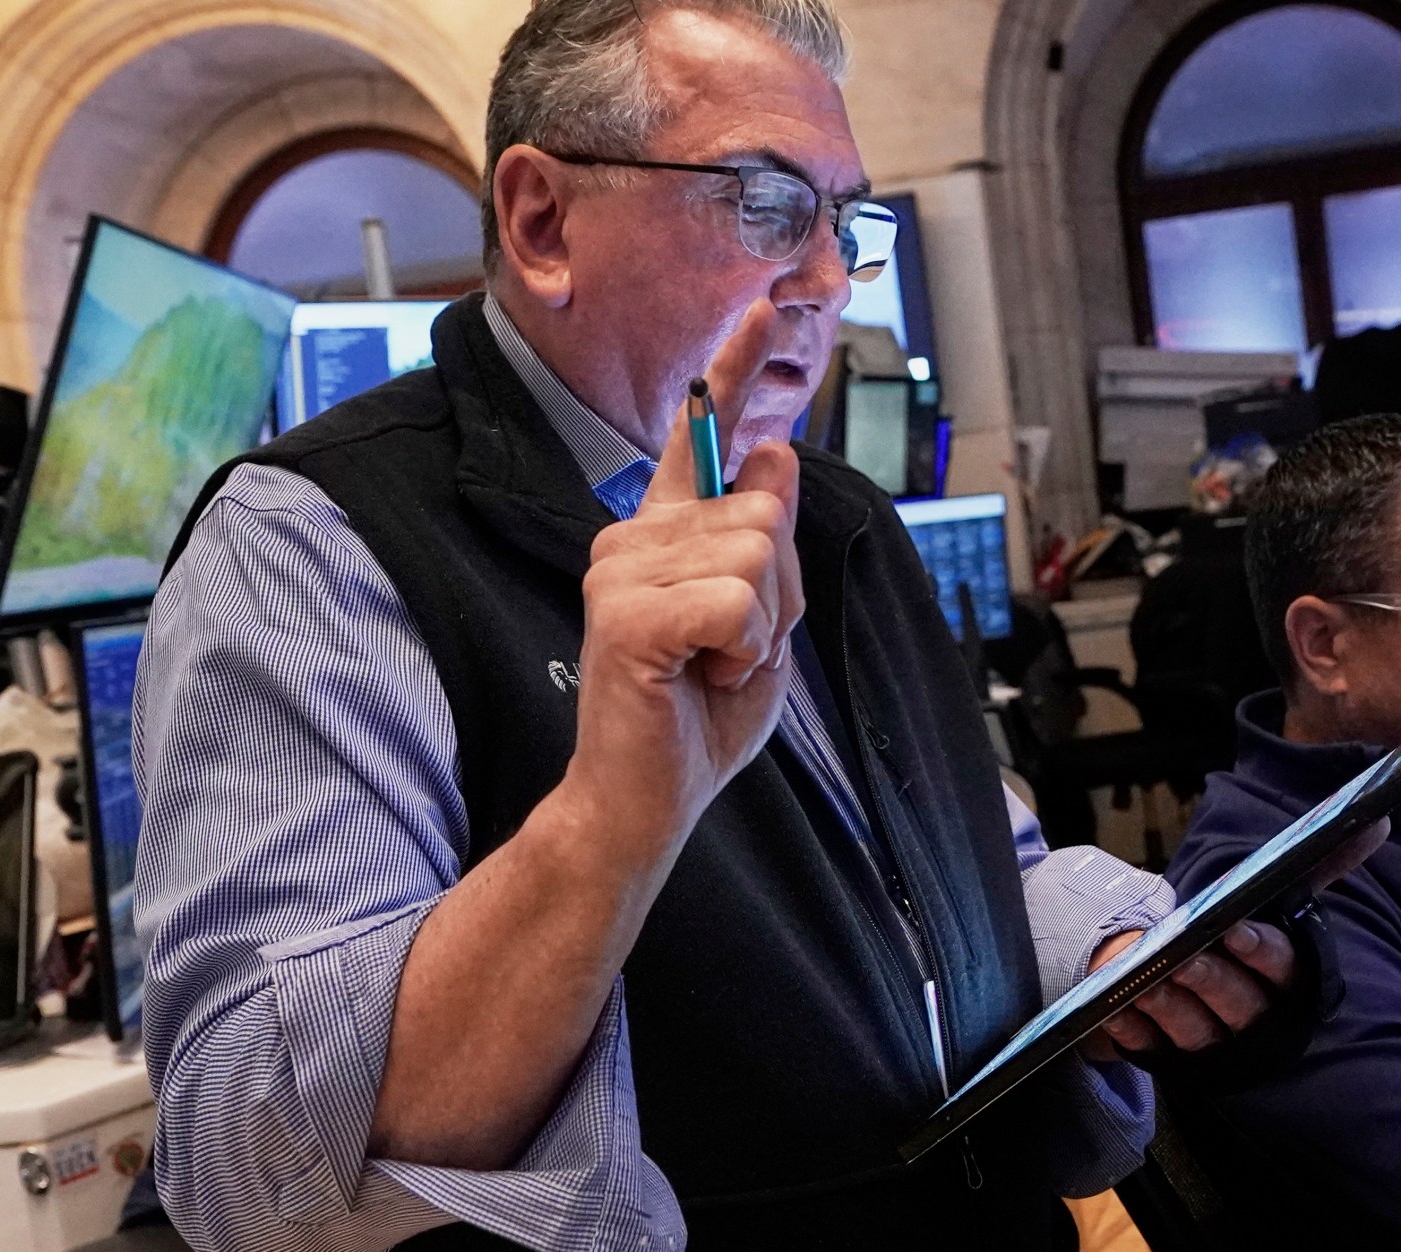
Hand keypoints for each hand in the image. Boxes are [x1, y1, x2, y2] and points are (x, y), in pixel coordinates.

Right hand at [561, 299, 806, 853]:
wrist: (645, 797)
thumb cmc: (698, 714)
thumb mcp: (764, 623)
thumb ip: (772, 548)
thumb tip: (775, 453)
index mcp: (667, 532)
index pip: (703, 435)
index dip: (735, 367)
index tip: (766, 305)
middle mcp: (634, 533)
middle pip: (766, 517)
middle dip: (779, 598)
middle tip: (731, 649)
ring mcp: (620, 567)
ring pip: (757, 558)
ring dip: (761, 629)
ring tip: (710, 664)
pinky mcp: (623, 611)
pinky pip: (735, 600)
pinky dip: (743, 649)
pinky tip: (700, 674)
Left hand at [1079, 819, 1389, 1057]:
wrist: (1194, 978)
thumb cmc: (1239, 936)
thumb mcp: (1279, 903)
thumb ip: (1321, 865)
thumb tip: (1377, 818)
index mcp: (1283, 978)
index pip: (1282, 967)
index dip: (1259, 951)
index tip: (1233, 931)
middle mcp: (1253, 1015)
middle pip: (1236, 1003)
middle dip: (1207, 980)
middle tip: (1178, 959)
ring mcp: (1213, 1042)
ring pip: (1195, 1031)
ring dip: (1167, 1008)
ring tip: (1140, 985)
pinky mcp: (1172, 1059)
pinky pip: (1151, 1050)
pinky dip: (1132, 1032)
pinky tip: (1114, 1013)